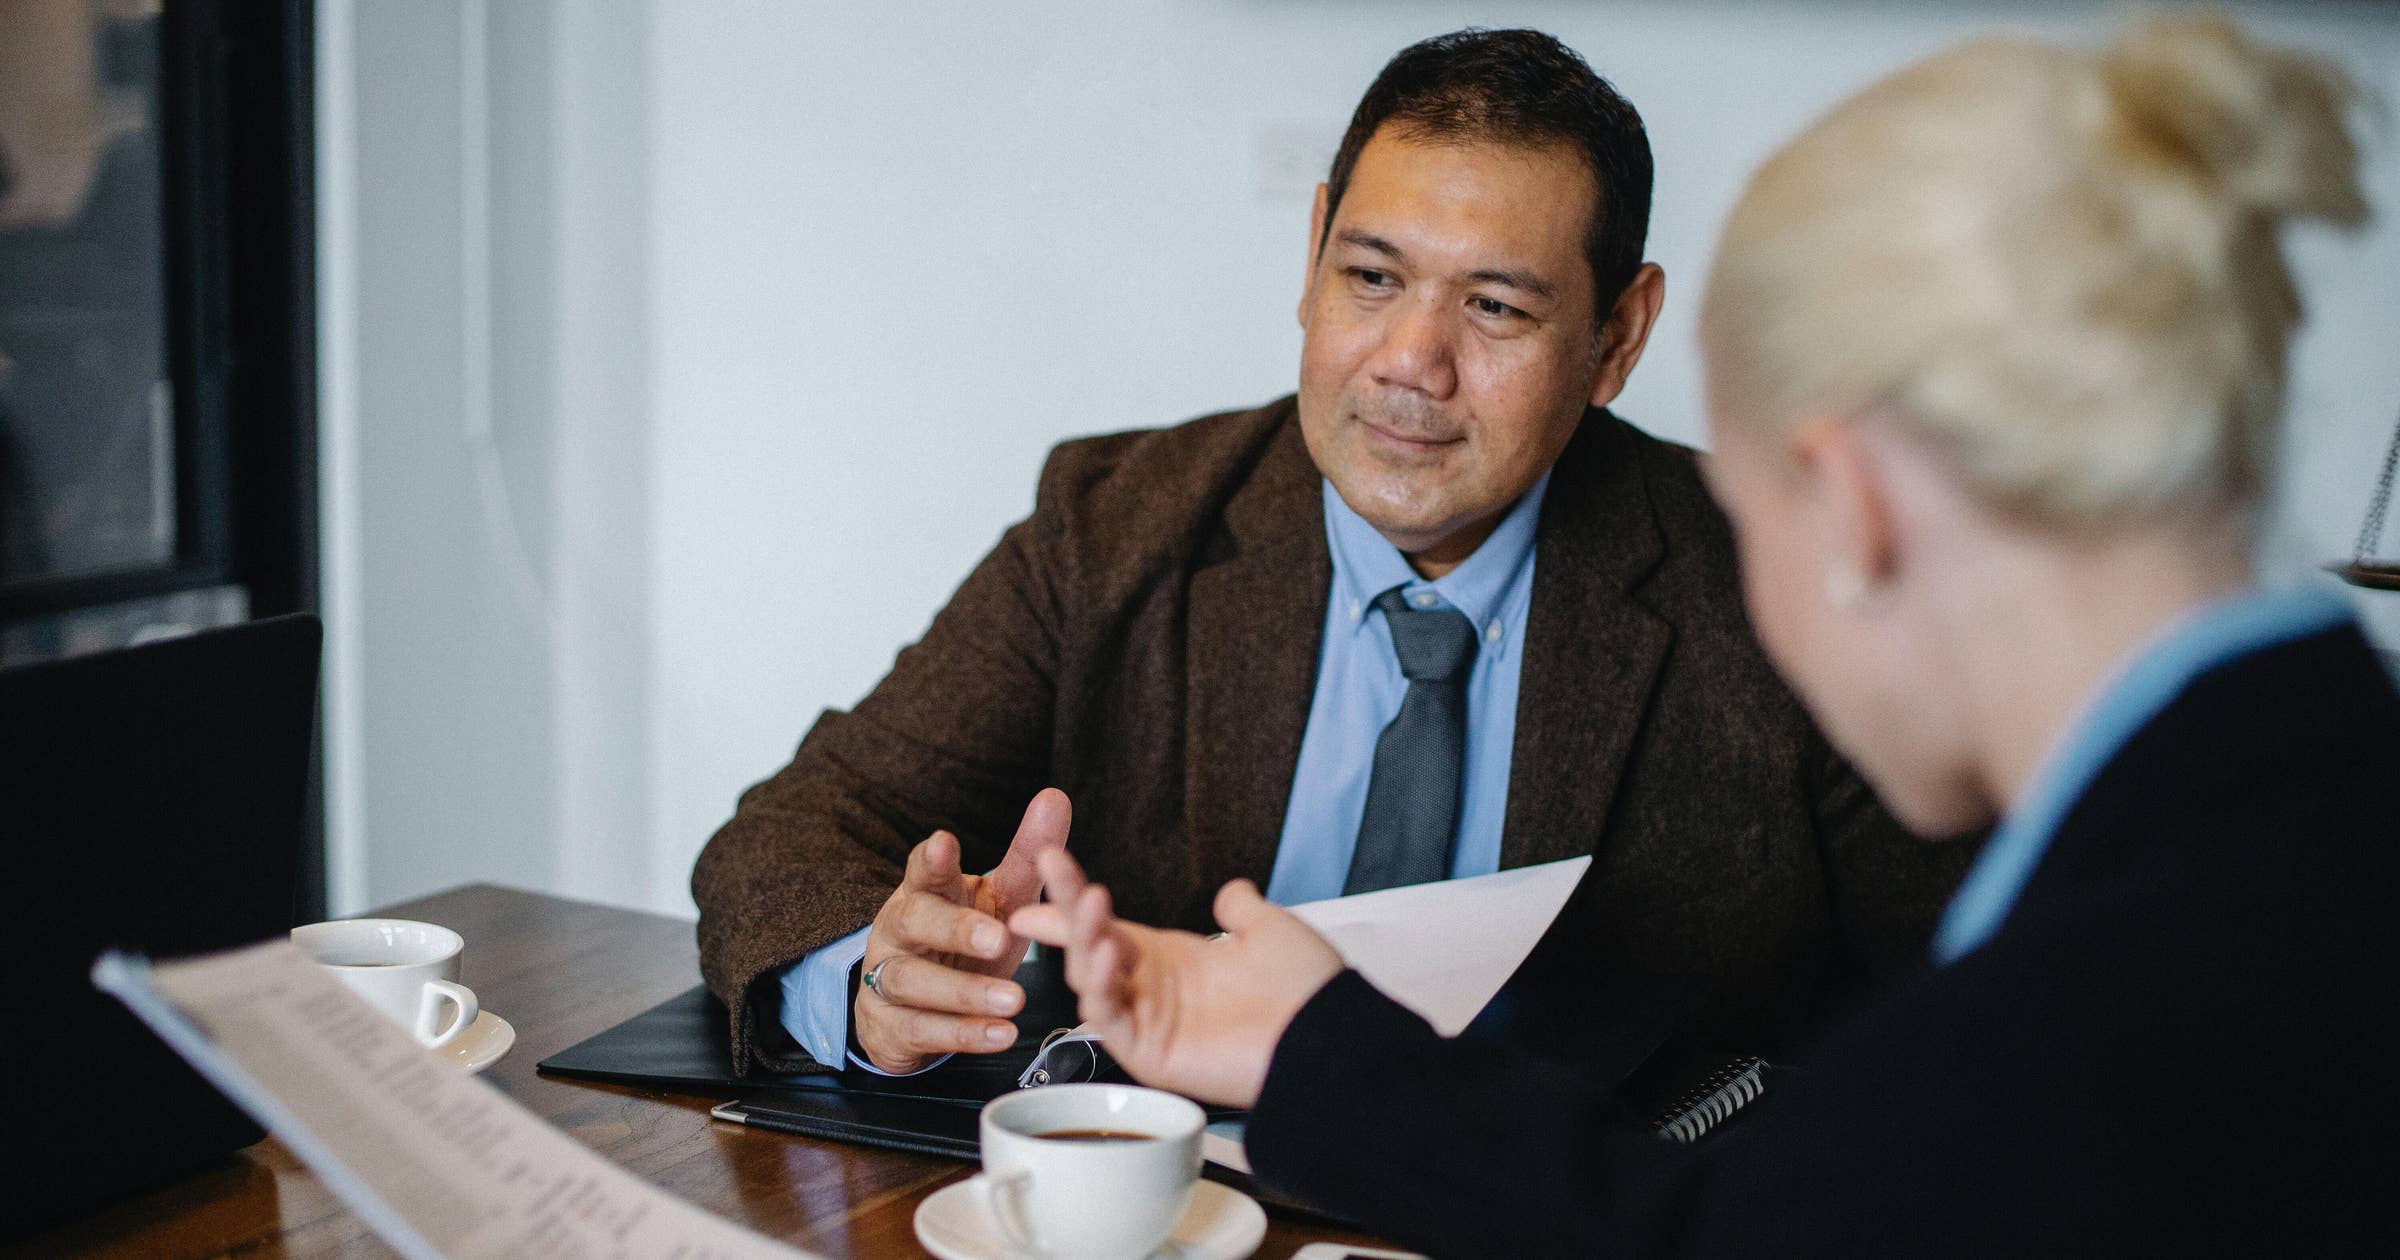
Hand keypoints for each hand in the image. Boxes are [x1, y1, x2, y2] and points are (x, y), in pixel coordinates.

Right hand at [854, 789, 1070, 1072]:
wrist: (910, 1008)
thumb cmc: (963, 942)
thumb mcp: (997, 900)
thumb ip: (1027, 855)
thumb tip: (1057, 797)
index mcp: (926, 891)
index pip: (922, 869)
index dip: (932, 859)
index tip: (946, 844)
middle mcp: (899, 930)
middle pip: (914, 921)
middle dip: (955, 929)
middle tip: (998, 938)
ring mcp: (888, 978)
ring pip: (911, 981)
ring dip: (964, 992)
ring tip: (1014, 999)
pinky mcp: (892, 1025)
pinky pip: (922, 1029)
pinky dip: (962, 1034)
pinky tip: (1000, 1034)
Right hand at [1009, 849, 1344, 1108]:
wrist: (1329, 1037)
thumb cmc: (1307, 991)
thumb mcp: (1270, 930)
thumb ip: (1241, 909)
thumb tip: (1232, 891)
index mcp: (1174, 960)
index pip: (1110, 923)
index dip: (1077, 895)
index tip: (1051, 860)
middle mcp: (1154, 990)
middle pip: (1090, 946)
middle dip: (1065, 913)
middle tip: (1051, 879)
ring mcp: (1148, 1022)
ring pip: (1091, 981)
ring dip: (1084, 940)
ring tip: (1092, 904)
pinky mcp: (1149, 1054)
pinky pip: (1108, 1020)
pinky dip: (1098, 987)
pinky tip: (1105, 952)